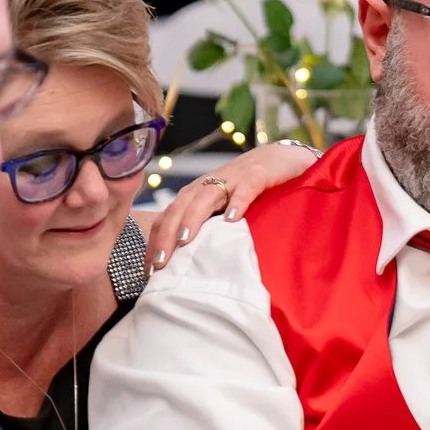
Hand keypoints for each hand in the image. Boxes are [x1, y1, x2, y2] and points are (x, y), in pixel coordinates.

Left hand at [144, 143, 319, 270]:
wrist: (281, 158)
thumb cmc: (248, 189)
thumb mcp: (223, 209)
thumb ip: (207, 229)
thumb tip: (188, 268)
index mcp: (196, 195)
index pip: (167, 217)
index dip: (156, 241)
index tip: (148, 271)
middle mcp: (208, 185)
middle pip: (179, 208)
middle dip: (166, 235)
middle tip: (159, 263)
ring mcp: (232, 178)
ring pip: (205, 197)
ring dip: (192, 218)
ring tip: (184, 241)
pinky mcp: (257, 175)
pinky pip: (245, 189)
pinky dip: (237, 202)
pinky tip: (232, 220)